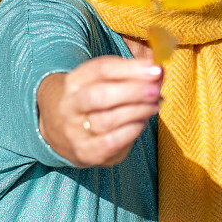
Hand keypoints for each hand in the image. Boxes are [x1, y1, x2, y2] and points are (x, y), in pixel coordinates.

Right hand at [37, 56, 162, 167]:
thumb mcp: (105, 81)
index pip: (102, 69)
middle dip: (133, 92)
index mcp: (75, 81)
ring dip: (137, 111)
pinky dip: (131, 131)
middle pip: (100, 95)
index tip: (156, 69)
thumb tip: (160, 71)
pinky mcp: (84, 152)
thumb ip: (132, 74)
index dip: (131, 69)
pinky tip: (143, 122)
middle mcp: (70, 105)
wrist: (61, 130)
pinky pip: (110, 143)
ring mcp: (74, 131)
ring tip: (154, 105)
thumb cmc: (94, 100)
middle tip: (156, 90)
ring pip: (106, 120)